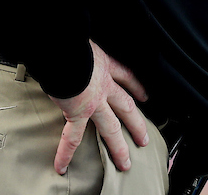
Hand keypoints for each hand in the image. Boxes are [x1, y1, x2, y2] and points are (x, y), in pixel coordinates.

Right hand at [49, 40, 148, 174]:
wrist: (65, 51)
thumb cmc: (72, 42)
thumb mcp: (88, 41)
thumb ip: (86, 48)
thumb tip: (75, 44)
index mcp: (106, 65)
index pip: (127, 76)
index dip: (136, 87)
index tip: (144, 95)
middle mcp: (105, 86)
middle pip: (127, 108)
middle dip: (137, 125)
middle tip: (144, 139)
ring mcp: (93, 103)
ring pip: (110, 128)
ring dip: (118, 147)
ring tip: (125, 163)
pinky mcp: (77, 113)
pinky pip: (72, 138)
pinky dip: (66, 153)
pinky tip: (62, 166)